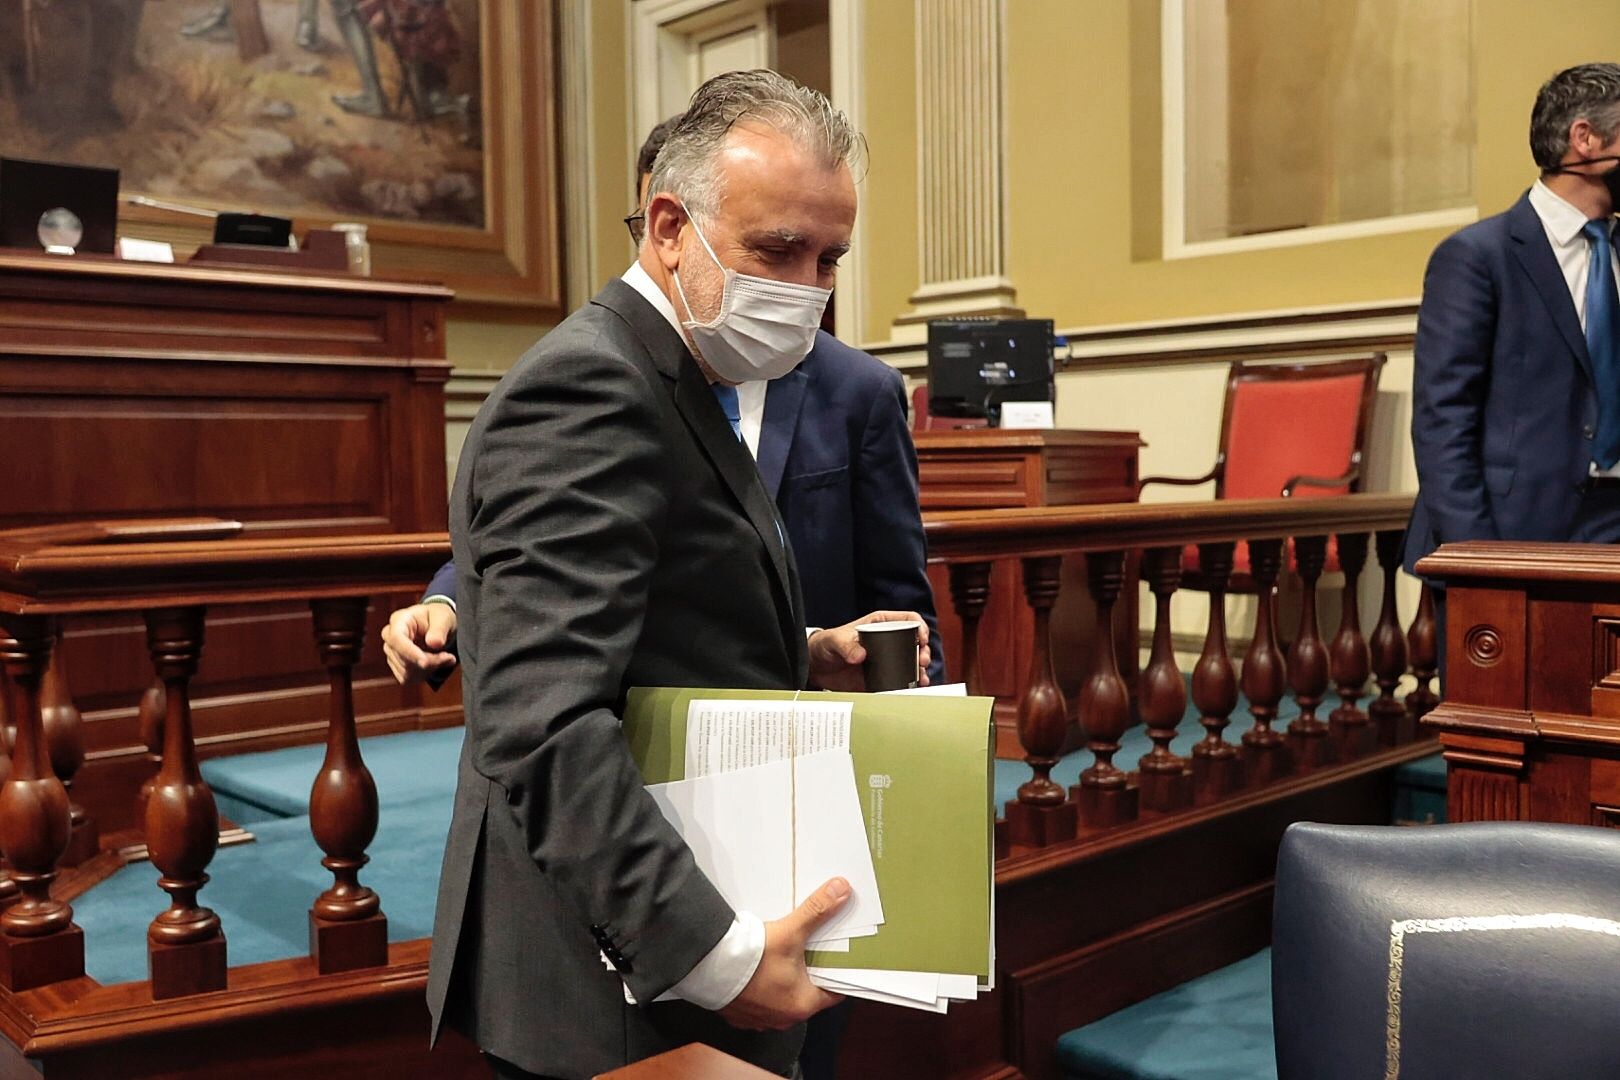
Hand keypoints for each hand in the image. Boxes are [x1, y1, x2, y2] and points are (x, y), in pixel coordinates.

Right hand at [381, 602, 457, 684]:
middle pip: (403, 658)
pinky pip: (408, 678)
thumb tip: (434, 643)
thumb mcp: (444, 617)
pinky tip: (435, 664)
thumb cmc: (438, 617)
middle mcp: (390, 636)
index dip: (409, 652)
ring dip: (429, 669)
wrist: (437, 624)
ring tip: (444, 658)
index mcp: (399, 620)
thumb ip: (440, 629)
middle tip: (449, 657)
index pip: (396, 639)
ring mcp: (391, 652)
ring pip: (406, 671)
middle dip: (428, 662)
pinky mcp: (396, 665)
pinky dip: (424, 674)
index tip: (426, 662)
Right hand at [719, 877, 850, 1029]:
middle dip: (807, 974)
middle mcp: (783, 1019)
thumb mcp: (790, 931)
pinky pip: (757, 1002)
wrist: (707, 967)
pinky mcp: (739, 1015)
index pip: (833, 993)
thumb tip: (841, 889)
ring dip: (781, 982)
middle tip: (808, 951)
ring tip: (780, 957)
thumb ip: (817, 910)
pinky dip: (759, 989)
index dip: (835, 974)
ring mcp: (760, 1019)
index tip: (835, 957)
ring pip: (780, 999)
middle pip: (806, 995)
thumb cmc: (751, 958)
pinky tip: (756, 970)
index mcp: (803, 1004)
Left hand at [806, 611, 930, 691]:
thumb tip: (860, 656)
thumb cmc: (826, 645)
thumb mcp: (834, 641)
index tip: (921, 638)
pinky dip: (909, 685)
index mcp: (880, 624)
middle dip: (924, 652)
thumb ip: (846, 646)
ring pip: (912, 662)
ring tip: (921, 678)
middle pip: (915, 643)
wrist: (817, 667)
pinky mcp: (883, 676)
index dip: (920, 627)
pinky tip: (914, 688)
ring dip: (920, 670)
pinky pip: (901, 680)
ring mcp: (887, 660)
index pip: (908, 620)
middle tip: (922, 661)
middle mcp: (888, 641)